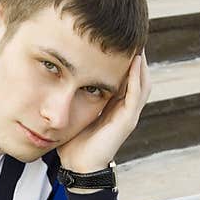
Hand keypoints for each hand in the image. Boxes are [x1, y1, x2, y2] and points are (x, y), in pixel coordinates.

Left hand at [57, 50, 150, 172]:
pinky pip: (135, 95)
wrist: (78, 165)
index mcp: (114, 106)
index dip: (123, 58)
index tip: (117, 38)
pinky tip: (135, 61)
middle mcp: (124, 108)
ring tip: (138, 42)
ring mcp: (128, 114)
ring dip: (140, 63)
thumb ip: (73, 95)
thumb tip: (57, 75)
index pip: (123, 77)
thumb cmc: (73, 142)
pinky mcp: (127, 120)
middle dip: (136, 56)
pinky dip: (136, 77)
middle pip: (137, 76)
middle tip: (133, 34)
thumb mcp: (74, 111)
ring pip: (142, 83)